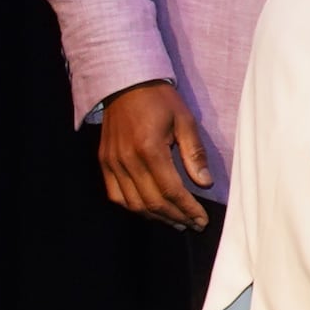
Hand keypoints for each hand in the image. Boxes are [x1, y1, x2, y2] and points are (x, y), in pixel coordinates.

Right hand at [96, 81, 216, 228]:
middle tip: (194, 224)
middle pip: (152, 201)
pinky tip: (150, 211)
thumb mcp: (185, 121)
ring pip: (133, 203)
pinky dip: (134, 207)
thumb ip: (194, 153)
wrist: (125, 84)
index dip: (188, 209)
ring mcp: (112, 162)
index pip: (170, 190)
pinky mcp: (104, 162)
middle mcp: (127, 159)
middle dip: (176, 217)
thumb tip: (205, 183)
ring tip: (176, 222)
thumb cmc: (159, 100)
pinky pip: (116, 195)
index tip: (202, 220)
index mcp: (149, 149)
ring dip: (156, 217)